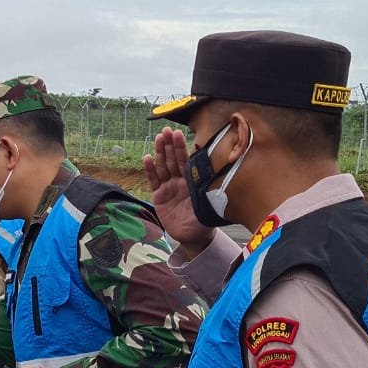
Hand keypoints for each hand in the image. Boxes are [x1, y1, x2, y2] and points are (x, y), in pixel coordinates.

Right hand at [143, 127, 213, 257]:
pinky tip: (147, 158)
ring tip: (158, 139)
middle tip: (166, 131)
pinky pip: (154, 180)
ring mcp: (169, 187)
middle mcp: (181, 181)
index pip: (186, 161)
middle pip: (173, 160)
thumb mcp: (209, 207)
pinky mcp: (159, 196)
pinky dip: (150, 170)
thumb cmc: (204, 220)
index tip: (178, 134)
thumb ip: (209, 195)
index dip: (181, 147)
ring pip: (163, 167)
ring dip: (160, 152)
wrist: (193, 236)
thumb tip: (220, 182)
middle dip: (170, 145)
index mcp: (193, 181)